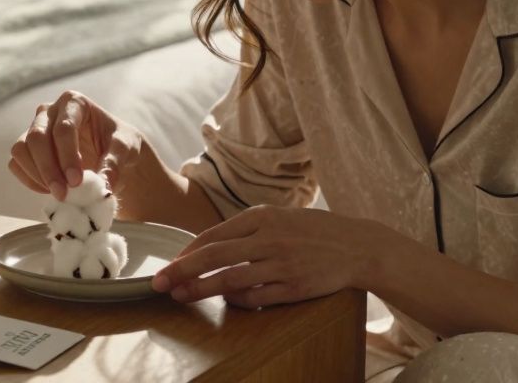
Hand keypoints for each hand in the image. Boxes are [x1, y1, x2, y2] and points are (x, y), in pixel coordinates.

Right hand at [8, 90, 143, 201]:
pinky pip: (16, 163)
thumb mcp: (126, 148)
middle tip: (63, 194)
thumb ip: (115, 163)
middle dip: (49, 169)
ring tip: (59, 194)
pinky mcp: (26, 148)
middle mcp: (49, 111)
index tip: (76, 182)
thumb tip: (103, 187)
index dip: (67, 157)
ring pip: (20, 149)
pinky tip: (49, 190)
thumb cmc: (118, 142)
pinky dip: (29, 180)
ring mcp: (34, 128)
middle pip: (37, 138)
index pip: (64, 128)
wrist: (110, 151)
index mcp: (74, 102)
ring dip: (37, 175)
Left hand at [150, 205, 376, 308]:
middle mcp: (269, 239)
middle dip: (182, 271)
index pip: (213, 236)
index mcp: (261, 217)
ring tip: (181, 296)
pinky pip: (256, 298)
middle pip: (214, 256)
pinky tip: (226, 302)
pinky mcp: (294, 288)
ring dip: (201, 289)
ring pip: (230, 280)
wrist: (357, 245)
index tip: (168, 264)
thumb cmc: (312, 230)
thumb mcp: (278, 217)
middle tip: (160, 282)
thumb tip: (207, 246)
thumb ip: (245, 229)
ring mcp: (282, 265)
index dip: (186, 252)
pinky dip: (236, 301)